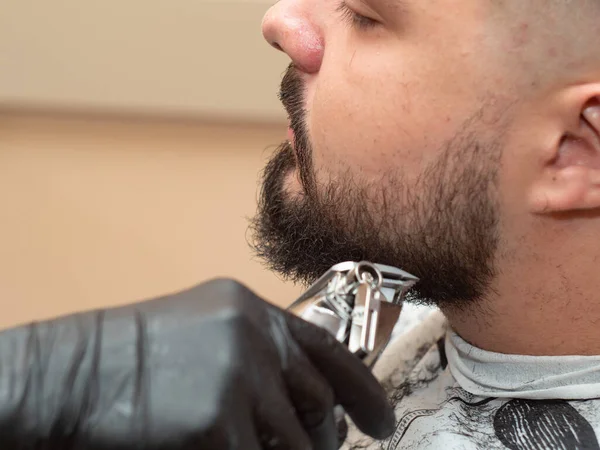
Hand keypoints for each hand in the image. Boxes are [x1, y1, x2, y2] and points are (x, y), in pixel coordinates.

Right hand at [0, 279, 394, 448]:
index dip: (363, 389)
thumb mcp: (207, 332)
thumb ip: (257, 353)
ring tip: (259, 448)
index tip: (381, 423)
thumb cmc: (135, 355)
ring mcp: (239, 378)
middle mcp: (255, 337)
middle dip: (324, 434)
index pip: (328, 349)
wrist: (75, 374)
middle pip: (318, 401)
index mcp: (252, 311)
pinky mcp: (218, 422)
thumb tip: (301, 398)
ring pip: (299, 441)